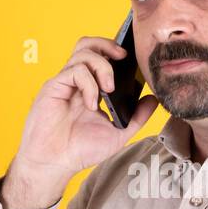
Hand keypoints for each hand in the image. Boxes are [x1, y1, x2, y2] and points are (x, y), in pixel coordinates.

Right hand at [1, 36, 158, 208]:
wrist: (54, 164)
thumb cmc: (80, 150)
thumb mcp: (118, 133)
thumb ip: (137, 117)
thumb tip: (154, 99)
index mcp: (90, 88)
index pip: (101, 56)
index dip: (115, 50)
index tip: (131, 58)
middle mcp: (77, 82)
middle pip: (88, 44)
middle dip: (107, 44)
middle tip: (122, 57)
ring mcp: (65, 83)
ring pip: (82, 52)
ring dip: (101, 66)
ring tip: (108, 88)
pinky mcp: (54, 87)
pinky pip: (74, 71)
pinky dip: (88, 84)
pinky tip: (91, 104)